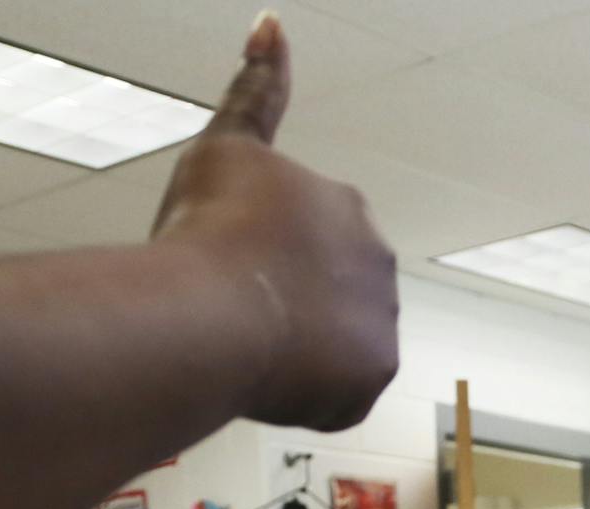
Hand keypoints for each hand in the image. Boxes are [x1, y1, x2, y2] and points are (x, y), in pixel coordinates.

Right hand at [150, 14, 395, 430]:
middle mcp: (380, 260)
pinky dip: (306, 390)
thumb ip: (255, 89)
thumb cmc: (207, 230)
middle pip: (323, 290)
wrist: (214, 314)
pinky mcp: (375, 373)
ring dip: (295, 346)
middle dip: (285, 301)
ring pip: (330, 341)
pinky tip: (271, 376)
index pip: (306, 236)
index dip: (261, 252)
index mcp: (348, 206)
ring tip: (250, 342)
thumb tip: (272, 22)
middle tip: (235, 305)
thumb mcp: (226, 147)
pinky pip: (338, 390)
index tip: (235, 263)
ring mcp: (383, 319)